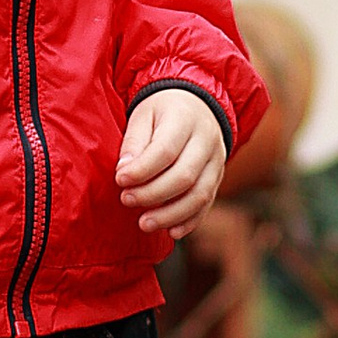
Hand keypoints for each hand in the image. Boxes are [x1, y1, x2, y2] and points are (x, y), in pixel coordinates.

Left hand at [116, 88, 226, 240]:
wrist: (195, 106)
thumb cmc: (162, 112)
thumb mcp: (143, 114)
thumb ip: (134, 142)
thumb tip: (124, 172)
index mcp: (185, 118)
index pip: (166, 150)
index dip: (142, 170)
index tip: (120, 180)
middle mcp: (207, 140)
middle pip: (185, 176)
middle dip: (153, 194)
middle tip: (126, 200)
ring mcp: (217, 161)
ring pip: (200, 195)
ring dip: (170, 214)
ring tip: (144, 223)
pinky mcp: (218, 178)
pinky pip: (208, 204)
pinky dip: (190, 221)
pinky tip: (171, 232)